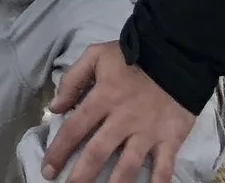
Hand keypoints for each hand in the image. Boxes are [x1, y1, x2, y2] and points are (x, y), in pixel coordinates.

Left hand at [39, 43, 196, 182]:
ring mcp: (147, 132)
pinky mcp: (169, 139)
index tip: (47, 170)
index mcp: (103, 98)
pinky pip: (163, 168)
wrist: (176, 54)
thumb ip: (73, 79)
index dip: (58, 151)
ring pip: (128, 166)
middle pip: (97, 153)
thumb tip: (55, 106)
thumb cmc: (133, 56)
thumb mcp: (97, 55)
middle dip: (80, 176)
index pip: (74, 129)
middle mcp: (123, 119)